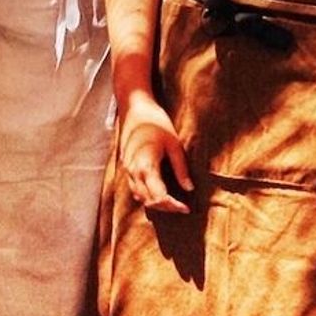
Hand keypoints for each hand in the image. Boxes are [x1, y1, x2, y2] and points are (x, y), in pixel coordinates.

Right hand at [116, 91, 191, 214]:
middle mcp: (133, 171)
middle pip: (148, 200)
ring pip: (139, 197)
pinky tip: (158, 194)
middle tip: (182, 207)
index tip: (187, 208)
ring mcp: (127, 169)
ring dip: (155, 203)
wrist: (134, 107)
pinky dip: (146, 195)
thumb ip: (181, 168)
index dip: (173, 206)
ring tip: (173, 203)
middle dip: (165, 207)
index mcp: (146, 165)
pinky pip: (134, 188)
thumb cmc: (156, 122)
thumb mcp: (174, 144)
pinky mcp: (126, 166)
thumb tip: (189, 188)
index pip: (158, 196)